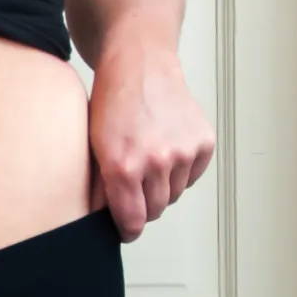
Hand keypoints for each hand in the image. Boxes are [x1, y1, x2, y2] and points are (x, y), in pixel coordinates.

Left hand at [87, 41, 213, 241]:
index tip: (127, 229)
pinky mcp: (203, 143)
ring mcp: (183, 152)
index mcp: (124, 166)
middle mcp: (157, 161)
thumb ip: (102, 187)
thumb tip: (106, 220)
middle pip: (155, 211)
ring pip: (174, 195)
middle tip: (135, 187)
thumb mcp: (93, 148)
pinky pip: (192, 176)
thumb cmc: (112, 104)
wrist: (140, 67)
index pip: (133, 222)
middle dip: (144, 206)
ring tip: (149, 160)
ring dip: (162, 186)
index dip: (128, 229)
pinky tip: (167, 149)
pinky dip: (181, 170)